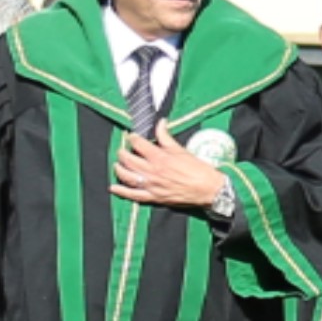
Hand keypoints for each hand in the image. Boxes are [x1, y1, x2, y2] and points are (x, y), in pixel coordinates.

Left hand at [108, 129, 230, 214]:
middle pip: (129, 160)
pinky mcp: (154, 197)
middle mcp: (153, 171)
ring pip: (128, 177)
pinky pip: (133, 195)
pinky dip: (122, 192)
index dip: (132, 138)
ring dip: (119, 169)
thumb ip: (166, 136)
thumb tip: (160, 123)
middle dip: (122, 153)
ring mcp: (152, 185)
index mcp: (160, 157)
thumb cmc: (197, 169)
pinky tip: (113, 188)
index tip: (131, 136)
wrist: (207, 189)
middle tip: (122, 149)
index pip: (139, 144)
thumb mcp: (181, 149)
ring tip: (117, 164)